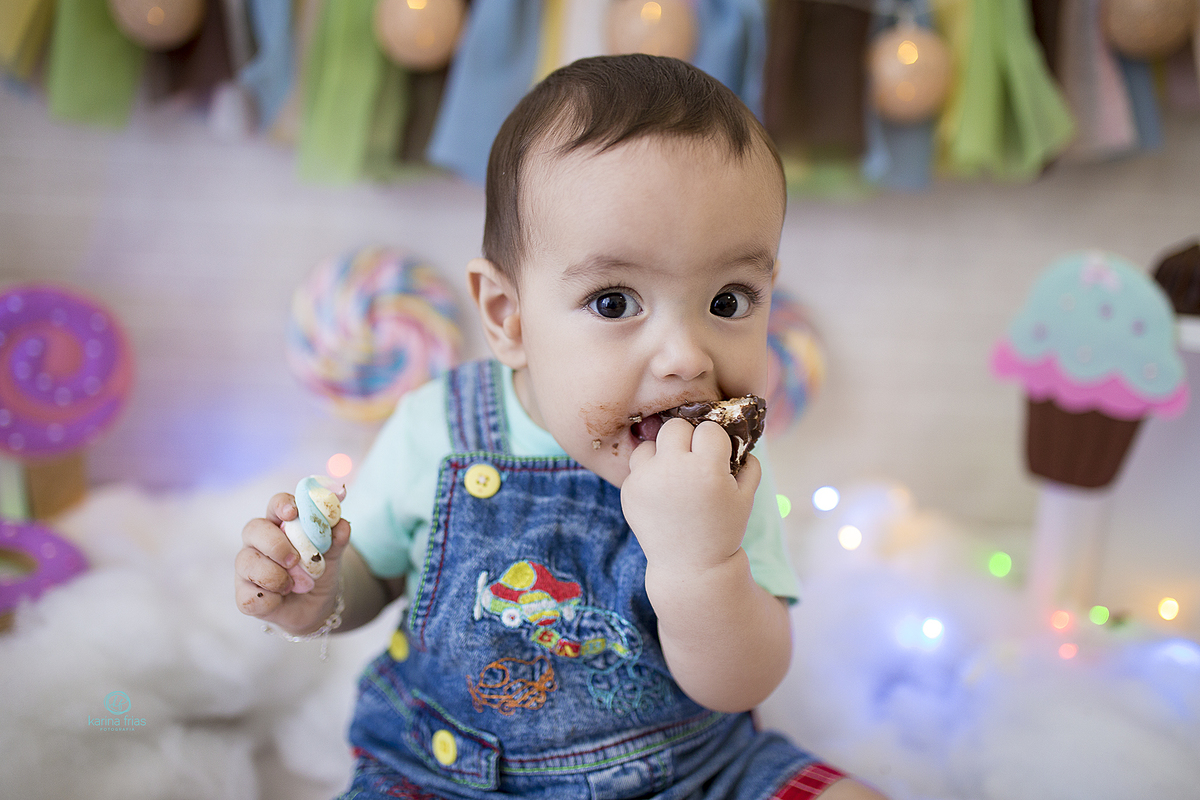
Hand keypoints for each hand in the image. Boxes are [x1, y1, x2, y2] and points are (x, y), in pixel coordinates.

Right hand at [235, 492, 351, 634]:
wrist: (316, 606)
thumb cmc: (318, 573)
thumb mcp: (332, 556)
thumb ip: (336, 539)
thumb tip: (342, 525)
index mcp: (278, 525)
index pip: (276, 505)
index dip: (282, 505)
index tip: (292, 513)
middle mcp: (257, 543)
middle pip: (253, 529)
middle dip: (275, 544)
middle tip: (294, 560)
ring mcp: (246, 568)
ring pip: (247, 563)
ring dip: (275, 576)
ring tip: (293, 585)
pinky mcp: (244, 595)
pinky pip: (250, 596)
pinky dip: (270, 600)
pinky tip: (280, 599)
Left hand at [620, 418, 760, 572]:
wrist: (690, 566)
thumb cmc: (723, 530)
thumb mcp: (746, 498)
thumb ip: (750, 464)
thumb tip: (742, 439)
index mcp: (706, 469)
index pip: (708, 429)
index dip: (715, 442)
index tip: (716, 457)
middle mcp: (673, 470)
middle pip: (675, 426)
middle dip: (687, 439)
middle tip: (693, 459)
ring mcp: (646, 480)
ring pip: (651, 442)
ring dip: (663, 452)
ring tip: (674, 474)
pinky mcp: (629, 490)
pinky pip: (638, 466)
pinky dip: (650, 473)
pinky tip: (662, 492)